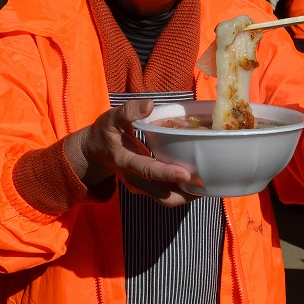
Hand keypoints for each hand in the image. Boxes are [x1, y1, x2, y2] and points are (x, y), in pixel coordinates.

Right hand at [68, 99, 199, 207]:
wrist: (94, 152)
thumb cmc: (105, 133)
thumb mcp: (111, 118)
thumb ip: (129, 111)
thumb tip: (150, 105)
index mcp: (125, 161)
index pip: (148, 170)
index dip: (167, 173)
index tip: (187, 173)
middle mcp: (134, 180)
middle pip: (163, 195)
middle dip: (186, 194)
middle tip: (208, 183)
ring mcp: (141, 187)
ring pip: (168, 199)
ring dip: (187, 195)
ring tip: (208, 183)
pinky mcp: (147, 188)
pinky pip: (168, 194)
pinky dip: (182, 190)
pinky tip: (198, 178)